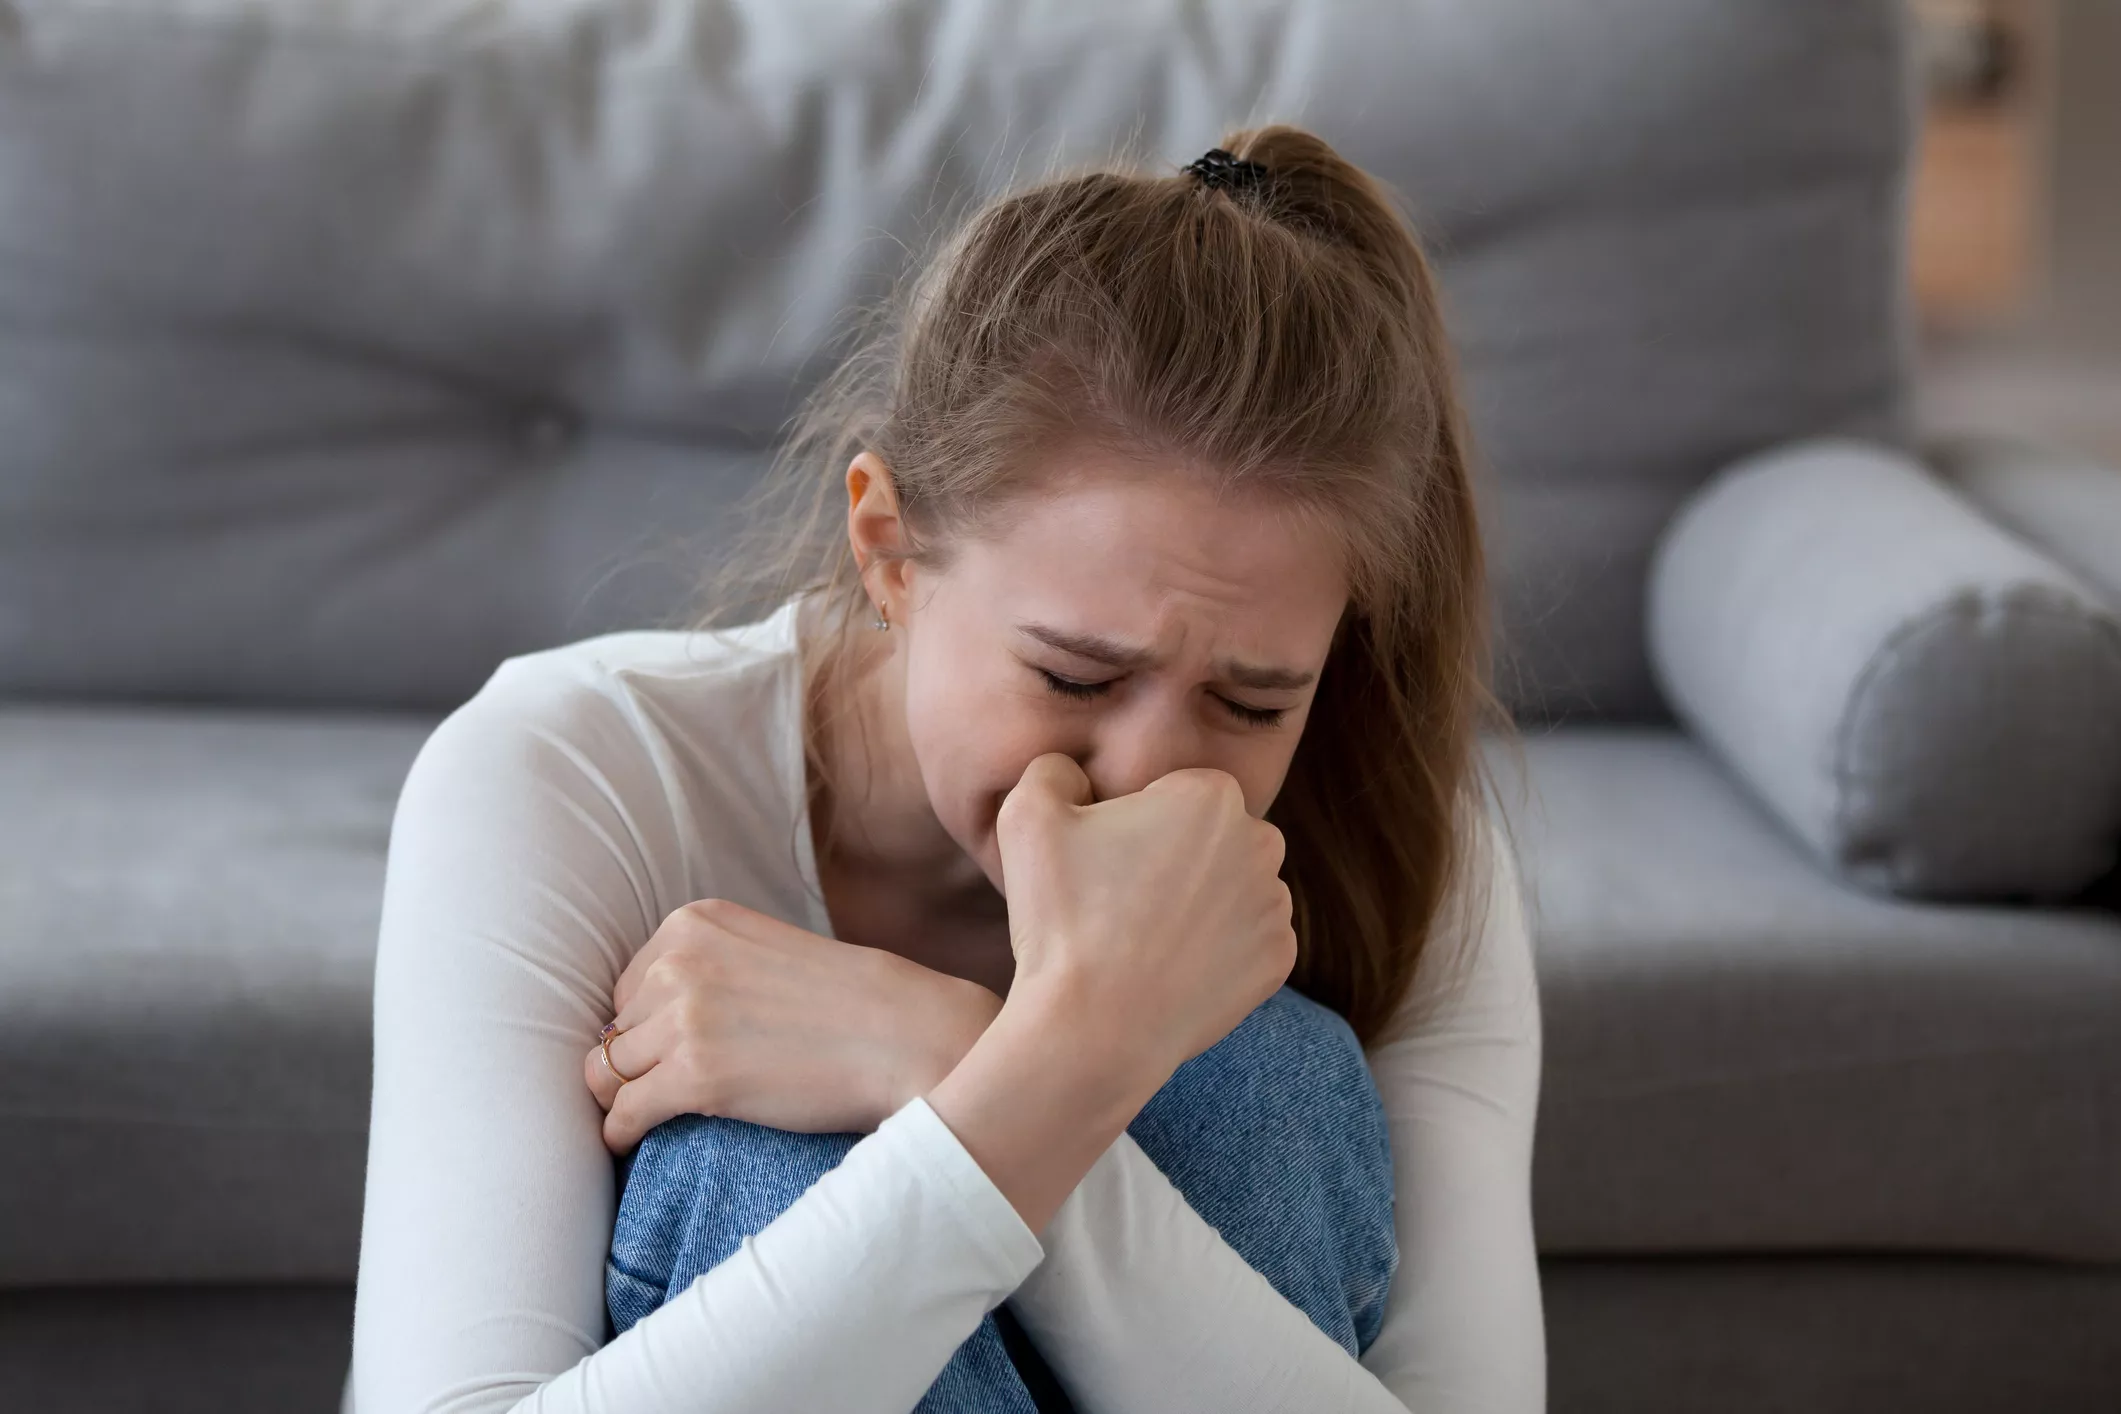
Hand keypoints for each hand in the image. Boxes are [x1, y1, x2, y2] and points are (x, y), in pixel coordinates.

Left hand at [583, 897, 1002, 1154]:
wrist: (905, 1037)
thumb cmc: (849, 1003)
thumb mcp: (768, 949)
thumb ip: (710, 963)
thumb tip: (648, 1013)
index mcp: (695, 922)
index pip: (629, 983)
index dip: (646, 1025)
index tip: (669, 1054)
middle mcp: (679, 961)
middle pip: (616, 1027)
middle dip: (637, 1062)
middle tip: (667, 1093)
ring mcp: (683, 1017)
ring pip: (606, 1071)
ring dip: (623, 1098)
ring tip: (645, 1121)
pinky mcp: (693, 1076)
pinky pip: (623, 1112)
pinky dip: (621, 1133)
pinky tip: (634, 1142)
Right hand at [925, 754, 1296, 1233]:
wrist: (1094, 1029)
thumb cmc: (1061, 917)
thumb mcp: (1028, 816)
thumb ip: (1055, 770)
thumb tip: (1075, 772)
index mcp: (1212, 794)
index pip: (1174, 793)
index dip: (1134, 823)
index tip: (1103, 862)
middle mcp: (1261, 843)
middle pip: (1212, 836)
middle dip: (1176, 856)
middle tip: (1120, 900)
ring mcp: (1275, 907)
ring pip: (1233, 887)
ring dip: (1199, 902)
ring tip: (1143, 937)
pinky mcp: (1278, 962)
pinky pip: (1245, 940)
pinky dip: (1215, 950)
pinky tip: (1169, 967)